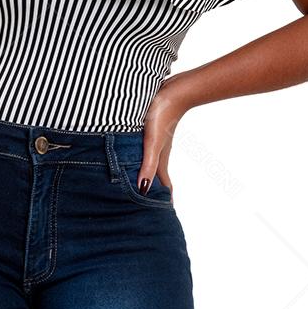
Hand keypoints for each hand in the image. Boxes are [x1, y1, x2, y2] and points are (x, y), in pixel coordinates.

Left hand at [138, 79, 191, 201]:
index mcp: (160, 159)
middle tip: (147, 207)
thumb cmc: (162, 115)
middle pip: (157, 177)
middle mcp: (159, 153)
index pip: (163, 187)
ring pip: (151, 164)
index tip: (162, 218)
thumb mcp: (152, 142)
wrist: (173, 90)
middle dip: (153, 192)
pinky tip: (134, 156)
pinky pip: (146, 151)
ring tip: (140, 186)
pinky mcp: (152, 131)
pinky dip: (142, 160)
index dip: (163, 202)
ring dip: (147, 176)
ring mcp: (156, 142)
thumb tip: (142, 189)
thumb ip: (148, 163)